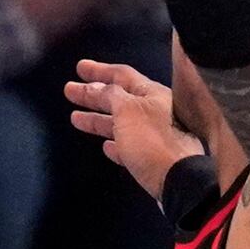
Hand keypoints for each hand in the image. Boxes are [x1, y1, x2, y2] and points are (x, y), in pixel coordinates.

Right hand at [62, 56, 201, 201]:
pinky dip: (116, 144)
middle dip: (93, 95)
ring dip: (98, 120)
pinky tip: (106, 146)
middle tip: (69, 91)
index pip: (122, 75)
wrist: (179, 180)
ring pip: (121, 124)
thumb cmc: (152, 139)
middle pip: (119, 99)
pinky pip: (130, 147)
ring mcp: (155, 136)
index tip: (80, 68)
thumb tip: (97, 86)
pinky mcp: (152, 159)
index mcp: (153, 94)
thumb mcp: (128, 110)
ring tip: (75, 118)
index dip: (99, 71)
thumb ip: (110, 95)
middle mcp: (156, 112)